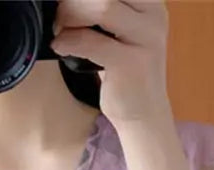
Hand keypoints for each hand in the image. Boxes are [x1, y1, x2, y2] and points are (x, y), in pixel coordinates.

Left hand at [51, 0, 170, 127]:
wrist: (144, 113)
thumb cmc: (125, 71)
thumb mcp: (119, 31)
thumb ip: (102, 10)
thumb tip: (64, 0)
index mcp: (150, 0)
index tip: (64, 3)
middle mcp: (154, 13)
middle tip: (59, 15)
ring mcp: (146, 37)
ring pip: (102, 6)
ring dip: (70, 15)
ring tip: (60, 30)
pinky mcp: (131, 63)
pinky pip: (91, 41)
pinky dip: (68, 41)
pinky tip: (60, 46)